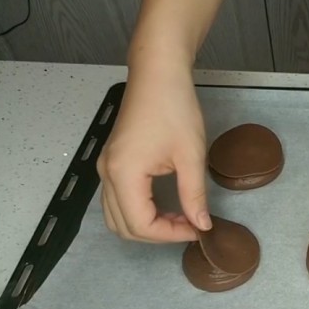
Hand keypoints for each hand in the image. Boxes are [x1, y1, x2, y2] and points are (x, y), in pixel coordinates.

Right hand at [96, 64, 210, 242]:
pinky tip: (166, 206)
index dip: (170, 234)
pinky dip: (139, 211)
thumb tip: (201, 225)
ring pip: (117, 216)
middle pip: (123, 226)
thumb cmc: (175, 108)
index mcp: (124, 174)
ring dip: (146, 225)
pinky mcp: (112, 162)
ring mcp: (106, 168)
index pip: (141, 224)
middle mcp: (107, 175)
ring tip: (179, 217)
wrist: (158, 74)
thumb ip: (194, 195)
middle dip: (158, 234)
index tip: (197, 229)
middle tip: (190, 226)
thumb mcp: (191, 155)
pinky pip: (118, 200)